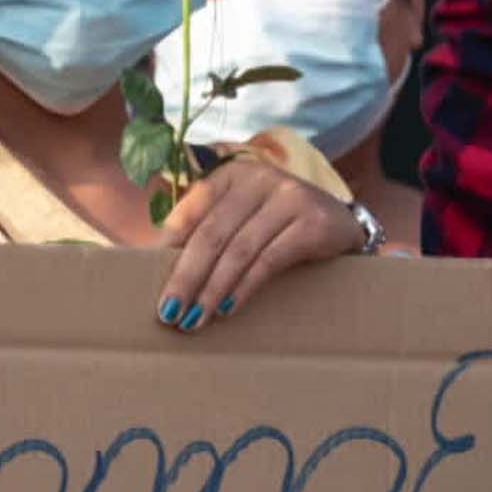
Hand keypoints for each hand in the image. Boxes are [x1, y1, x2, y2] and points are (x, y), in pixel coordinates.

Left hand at [155, 160, 364, 333]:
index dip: (168, 246)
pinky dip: (244, 287)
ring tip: (193, 319)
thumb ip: (209, 230)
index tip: (148, 278)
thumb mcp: (243, 216)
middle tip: (167, 312)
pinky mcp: (313, 222)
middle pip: (211, 233)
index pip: (192, 210)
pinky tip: (227, 309)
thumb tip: (156, 267)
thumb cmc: (279, 226)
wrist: (343, 225)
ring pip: (238, 250)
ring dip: (211, 290)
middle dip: (185, 276)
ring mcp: (289, 197)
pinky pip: (269, 261)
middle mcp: (260, 177)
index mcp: (233, 173)